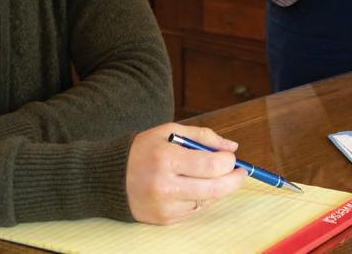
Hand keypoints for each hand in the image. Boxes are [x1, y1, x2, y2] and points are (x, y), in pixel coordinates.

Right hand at [126, 123, 245, 223]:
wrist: (110, 177)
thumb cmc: (143, 150)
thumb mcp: (170, 131)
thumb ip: (204, 137)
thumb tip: (232, 148)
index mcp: (166, 159)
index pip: (211, 166)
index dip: (228, 162)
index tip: (231, 158)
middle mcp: (165, 186)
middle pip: (214, 189)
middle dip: (234, 180)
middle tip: (240, 172)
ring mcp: (164, 206)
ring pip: (206, 201)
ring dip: (217, 189)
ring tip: (212, 177)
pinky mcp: (164, 220)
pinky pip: (194, 211)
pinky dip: (201, 199)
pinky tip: (195, 187)